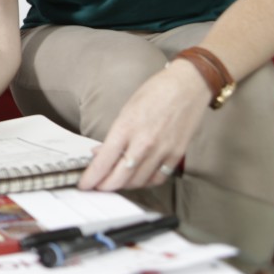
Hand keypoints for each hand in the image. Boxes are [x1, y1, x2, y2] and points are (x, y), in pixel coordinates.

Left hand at [78, 60, 209, 190]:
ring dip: (124, 185)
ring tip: (115, 181)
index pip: (104, 161)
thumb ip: (115, 135)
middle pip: (120, 177)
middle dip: (105, 186)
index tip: (84, 184)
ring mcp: (162, 150)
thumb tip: (101, 153)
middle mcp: (144, 142)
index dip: (91, 177)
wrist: (188, 86)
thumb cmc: (156, 92)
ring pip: (138, 181)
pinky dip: (145, 182)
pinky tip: (138, 178)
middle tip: (97, 186)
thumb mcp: (126, 109)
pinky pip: (158, 178)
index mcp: (126, 127)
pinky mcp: (176, 155)